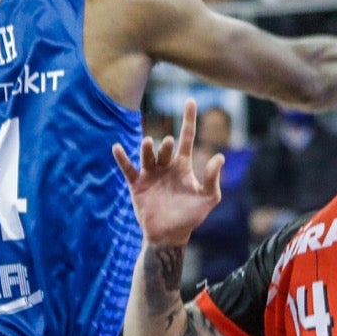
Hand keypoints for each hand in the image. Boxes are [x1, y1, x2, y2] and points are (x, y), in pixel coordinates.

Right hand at [113, 99, 221, 247]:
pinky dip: (122, 158)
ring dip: (148, 149)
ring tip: (150, 143)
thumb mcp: (208, 198)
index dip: (189, 119)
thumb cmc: (191, 217)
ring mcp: (150, 174)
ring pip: (147, 155)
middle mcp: (166, 166)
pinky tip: (117, 147)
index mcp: (183, 166)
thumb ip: (213, 178)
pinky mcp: (137, 184)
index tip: (189, 100)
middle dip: (165, 145)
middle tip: (166, 143)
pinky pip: (128, 168)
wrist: (170, 235)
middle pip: (165, 148)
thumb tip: (219, 156)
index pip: (187, 137)